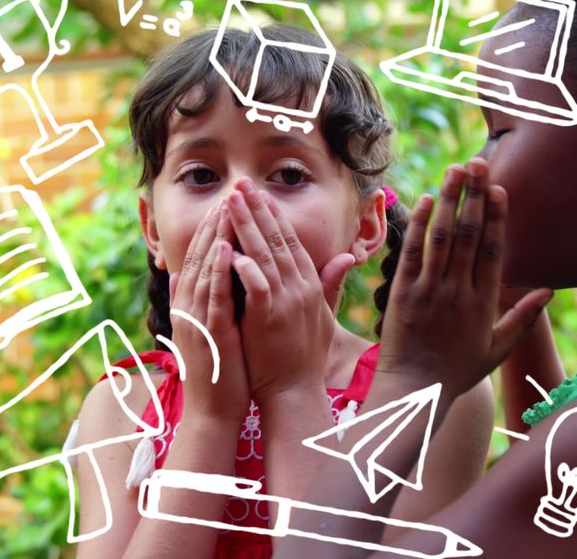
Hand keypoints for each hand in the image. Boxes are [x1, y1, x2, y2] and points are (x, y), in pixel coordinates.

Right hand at [169, 201, 249, 424]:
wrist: (214, 412)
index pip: (199, 259)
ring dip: (214, 238)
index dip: (211, 230)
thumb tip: (189, 273)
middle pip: (197, 258)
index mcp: (189, 306)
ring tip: (226, 210)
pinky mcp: (208, 334)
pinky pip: (212, 297)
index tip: (227, 204)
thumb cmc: (220, 372)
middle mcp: (187, 309)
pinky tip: (223, 250)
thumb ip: (203, 300)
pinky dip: (216, 272)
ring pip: (203, 271)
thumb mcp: (211, 330)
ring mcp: (195, 321)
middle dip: (213, 224)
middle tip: (228, 194)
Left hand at [226, 179, 354, 403]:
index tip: (259, 193)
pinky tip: (232, 249)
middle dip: (257, 210)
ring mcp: (286, 303)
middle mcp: (301, 289)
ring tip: (229, 203)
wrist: (295, 392)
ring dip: (246, 227)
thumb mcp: (323, 316)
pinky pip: (257, 287)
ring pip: (265, 256)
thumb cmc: (304, 357)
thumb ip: (330, 284)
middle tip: (240, 185)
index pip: (291, 241)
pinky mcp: (269, 319)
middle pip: (277, 240)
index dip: (275, 215)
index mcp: (310, 286)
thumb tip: (347, 257)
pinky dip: (245, 268)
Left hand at [378, 158, 552, 395]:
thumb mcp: (498, 348)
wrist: (416, 391)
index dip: (496, 217)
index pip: (493, 250)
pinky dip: (419, 225)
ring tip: (454, 170)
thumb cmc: (458, 372)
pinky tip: (424, 200)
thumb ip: (523, 318)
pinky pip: (412, 253)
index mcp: (485, 303)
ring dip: (448, 200)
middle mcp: (459, 292)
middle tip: (478, 163)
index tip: (499, 189)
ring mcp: (430, 291)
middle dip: (474, 196)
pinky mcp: (403, 293)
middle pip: (469, 235)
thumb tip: (549, 290)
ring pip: (442, 237)